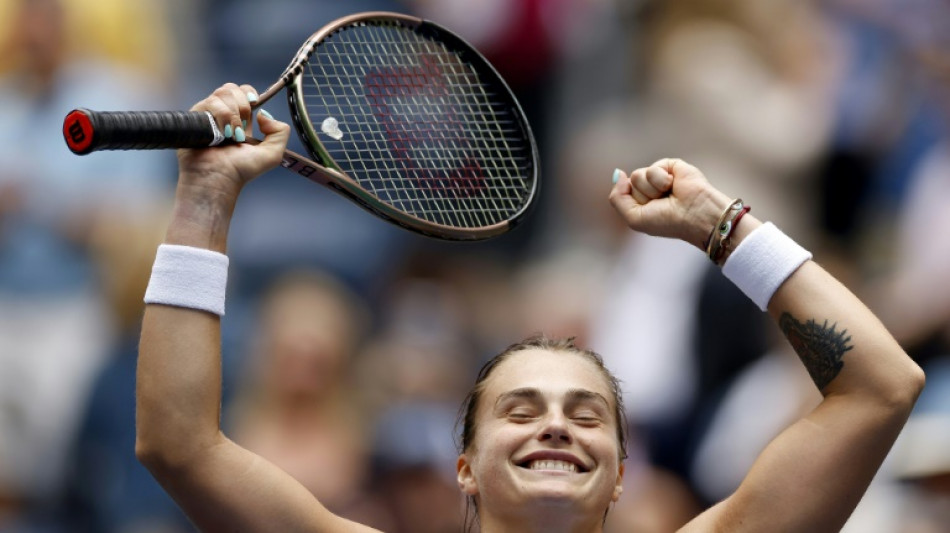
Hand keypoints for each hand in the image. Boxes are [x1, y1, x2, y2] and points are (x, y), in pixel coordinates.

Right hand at [176, 83, 290, 198]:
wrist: (217, 177)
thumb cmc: (241, 170)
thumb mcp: (273, 154)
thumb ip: (280, 132)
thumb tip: (263, 113)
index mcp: (240, 120)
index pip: (243, 92)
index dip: (249, 94)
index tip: (254, 105)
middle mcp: (223, 115)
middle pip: (231, 88)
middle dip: (241, 105)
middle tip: (241, 127)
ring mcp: (208, 115)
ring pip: (221, 94)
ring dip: (232, 114)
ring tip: (230, 135)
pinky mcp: (195, 117)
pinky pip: (209, 102)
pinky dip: (220, 116)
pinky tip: (221, 133)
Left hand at [609, 158, 732, 249]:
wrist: (694, 214)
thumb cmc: (667, 222)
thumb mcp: (633, 218)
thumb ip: (617, 198)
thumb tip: (618, 173)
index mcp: (641, 202)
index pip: (622, 193)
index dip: (633, 203)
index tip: (650, 212)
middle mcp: (649, 188)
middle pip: (630, 184)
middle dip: (643, 196)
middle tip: (661, 203)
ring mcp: (659, 176)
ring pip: (637, 175)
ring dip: (652, 189)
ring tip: (668, 194)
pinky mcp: (670, 165)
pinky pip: (652, 168)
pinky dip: (661, 180)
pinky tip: (673, 185)